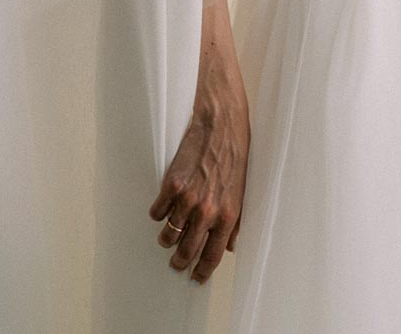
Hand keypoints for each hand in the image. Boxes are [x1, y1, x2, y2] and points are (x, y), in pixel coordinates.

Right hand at [148, 84, 249, 284]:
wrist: (221, 121)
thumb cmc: (236, 152)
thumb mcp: (244, 188)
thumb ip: (237, 220)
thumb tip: (232, 245)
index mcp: (228, 215)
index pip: (213, 257)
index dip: (202, 271)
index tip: (195, 278)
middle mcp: (207, 212)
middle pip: (185, 252)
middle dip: (179, 261)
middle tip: (175, 262)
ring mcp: (187, 200)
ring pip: (167, 236)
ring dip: (166, 238)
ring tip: (168, 233)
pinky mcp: (170, 185)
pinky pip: (156, 212)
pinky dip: (158, 212)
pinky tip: (164, 205)